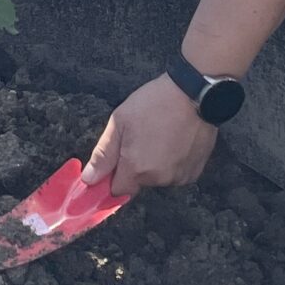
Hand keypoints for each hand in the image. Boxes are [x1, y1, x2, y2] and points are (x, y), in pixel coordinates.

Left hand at [81, 73, 218, 196]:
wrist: (195, 93)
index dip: (113, 178)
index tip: (115, 162)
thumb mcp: (120, 122)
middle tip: (140, 138)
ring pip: (158, 178)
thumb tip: (89, 179)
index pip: (117, 191)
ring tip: (160, 136)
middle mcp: (159, 179)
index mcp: (137, 168)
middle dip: (135, 166)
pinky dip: (173, 162)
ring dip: (156, 164)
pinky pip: (176, 174)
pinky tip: (175, 141)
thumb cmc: (155, 103)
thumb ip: (103, 155)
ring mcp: (179, 177)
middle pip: (139, 182)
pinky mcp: (194, 172)